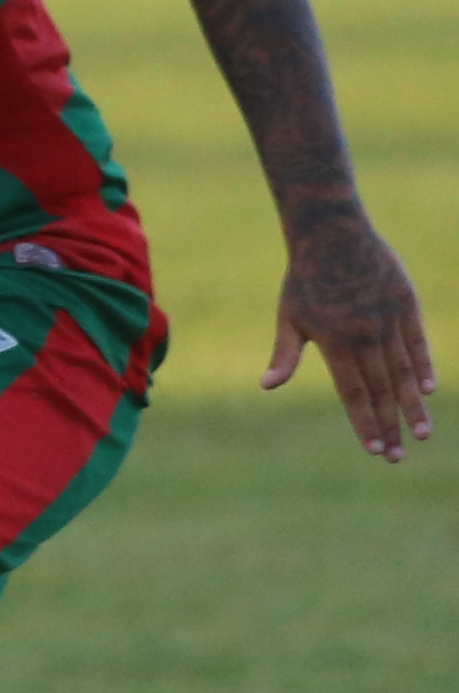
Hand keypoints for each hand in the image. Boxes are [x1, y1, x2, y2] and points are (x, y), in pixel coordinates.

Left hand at [269, 209, 434, 459]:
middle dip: (390, 426)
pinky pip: (417, 343)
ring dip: (412, 406)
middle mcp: (364, 336)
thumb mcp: (289, 317)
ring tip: (421, 434)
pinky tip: (425, 390)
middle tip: (397, 458)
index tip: (374, 451)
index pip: (353, 394)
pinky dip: (422, 367)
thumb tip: (267, 387)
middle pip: (380, 391)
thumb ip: (285, 354)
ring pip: (403, 372)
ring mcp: (387, 321)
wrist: (333, 234)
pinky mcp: (406, 305)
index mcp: (333, 343)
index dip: (364, 424)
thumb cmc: (305, 280)